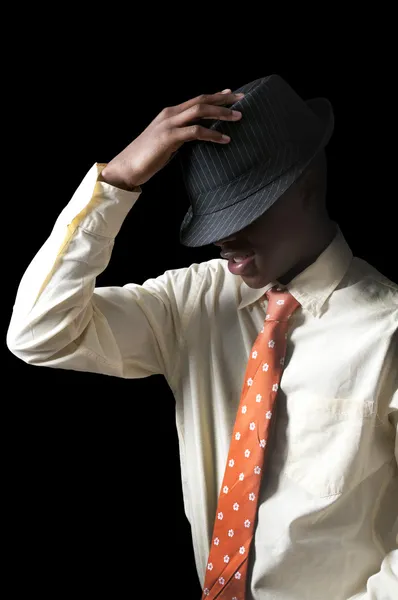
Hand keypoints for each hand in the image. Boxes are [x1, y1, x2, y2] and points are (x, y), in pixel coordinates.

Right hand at [100, 89, 243, 189]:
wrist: (126, 167)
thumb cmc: (146, 158)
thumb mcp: (167, 144)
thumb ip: (180, 137)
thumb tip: (196, 139)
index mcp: (169, 114)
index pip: (196, 100)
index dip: (215, 96)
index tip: (231, 94)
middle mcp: (169, 114)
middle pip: (201, 101)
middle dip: (223, 99)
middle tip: (242, 100)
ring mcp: (169, 125)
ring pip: (200, 111)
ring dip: (221, 113)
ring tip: (238, 117)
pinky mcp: (169, 138)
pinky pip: (196, 132)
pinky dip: (213, 134)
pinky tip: (225, 139)